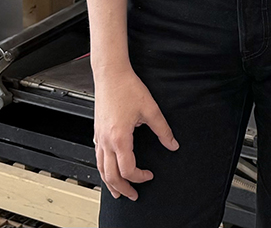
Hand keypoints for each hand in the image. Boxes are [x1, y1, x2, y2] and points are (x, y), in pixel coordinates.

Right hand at [92, 66, 177, 199]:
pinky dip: (103, 168)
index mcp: (120, 138)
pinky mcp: (97, 132)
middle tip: (132, 195)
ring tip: (117, 191)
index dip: (140, 177)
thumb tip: (172, 144)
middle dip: (122, 189)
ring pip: (101, 168)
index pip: (128, 170)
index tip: (149, 175)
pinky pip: (97, 157)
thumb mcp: (151, 109)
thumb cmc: (127, 88)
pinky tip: (108, 169)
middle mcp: (106, 141)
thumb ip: (163, 130)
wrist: (111, 74)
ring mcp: (99, 137)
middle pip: (111, 175)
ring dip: (109, 182)